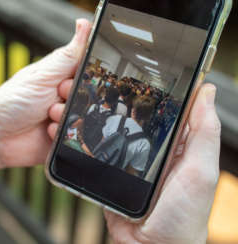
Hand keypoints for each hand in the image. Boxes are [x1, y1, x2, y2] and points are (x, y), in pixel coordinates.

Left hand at [0, 19, 91, 171]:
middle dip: (75, 98)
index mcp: (64, 78)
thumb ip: (69, 54)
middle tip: (58, 95)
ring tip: (48, 115)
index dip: (86, 76)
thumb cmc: (13, 99)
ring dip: (67, 116)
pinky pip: (79, 138)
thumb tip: (85, 22)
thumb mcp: (43, 74)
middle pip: (91, 97)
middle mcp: (68, 98)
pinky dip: (63, 134)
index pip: (91, 72)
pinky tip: (47, 131)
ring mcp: (67, 119)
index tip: (71, 79)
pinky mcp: (65, 141)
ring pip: (87, 118)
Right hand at [48, 83, 219, 243]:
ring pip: (113, 130)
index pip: (167, 107)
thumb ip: (204, 133)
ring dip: (99, 115)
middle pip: (135, 115)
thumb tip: (206, 91)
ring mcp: (129, 159)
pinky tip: (75, 125)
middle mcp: (152, 148)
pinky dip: (88, 138)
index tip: (142, 64)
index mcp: (177, 143)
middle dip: (120, 98)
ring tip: (82, 96)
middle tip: (102, 77)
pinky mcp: (110, 171)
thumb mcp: (200, 171)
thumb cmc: (183, 215)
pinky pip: (99, 150)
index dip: (158, 87)